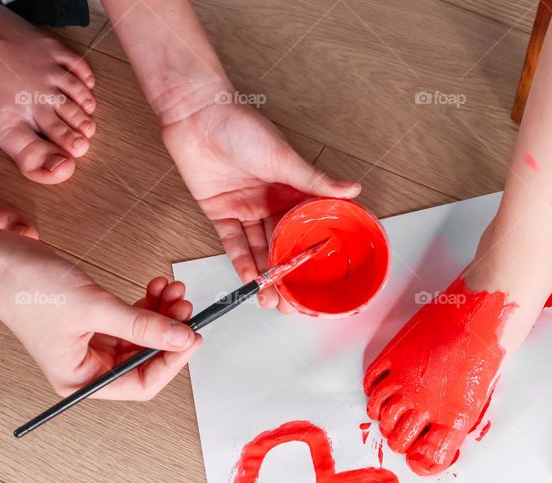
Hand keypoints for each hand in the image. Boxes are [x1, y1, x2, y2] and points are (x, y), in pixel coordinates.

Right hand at [0, 229, 201, 399]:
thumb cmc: (27, 287)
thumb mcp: (94, 307)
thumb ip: (141, 325)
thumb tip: (182, 338)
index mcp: (80, 379)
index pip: (140, 385)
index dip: (171, 363)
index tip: (192, 338)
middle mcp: (87, 366)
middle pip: (146, 359)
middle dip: (169, 332)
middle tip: (186, 308)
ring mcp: (92, 344)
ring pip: (143, 336)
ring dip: (163, 314)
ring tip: (173, 290)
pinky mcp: (94, 321)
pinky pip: (132, 319)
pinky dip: (148, 304)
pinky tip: (157, 286)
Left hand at [162, 101, 360, 311]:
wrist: (197, 115)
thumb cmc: (242, 127)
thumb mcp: (284, 157)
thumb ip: (316, 181)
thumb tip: (353, 189)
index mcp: (291, 188)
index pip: (306, 227)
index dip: (312, 253)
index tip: (320, 276)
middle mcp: (270, 201)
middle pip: (282, 244)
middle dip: (287, 273)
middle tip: (293, 300)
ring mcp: (246, 207)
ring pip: (258, 248)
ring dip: (265, 274)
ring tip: (272, 299)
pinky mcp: (221, 211)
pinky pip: (233, 242)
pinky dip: (241, 261)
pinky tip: (250, 279)